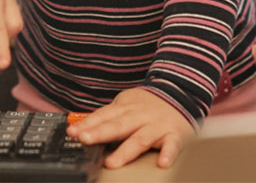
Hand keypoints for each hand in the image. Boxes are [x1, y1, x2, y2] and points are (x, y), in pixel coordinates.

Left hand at [67, 88, 194, 168]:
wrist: (182, 91)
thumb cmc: (148, 104)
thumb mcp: (125, 104)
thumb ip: (107, 117)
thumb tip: (80, 129)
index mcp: (126, 107)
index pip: (103, 115)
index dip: (87, 124)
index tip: (73, 132)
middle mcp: (140, 116)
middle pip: (118, 125)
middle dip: (101, 133)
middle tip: (85, 139)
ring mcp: (158, 125)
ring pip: (141, 138)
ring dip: (126, 150)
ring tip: (112, 162)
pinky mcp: (175, 134)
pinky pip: (172, 145)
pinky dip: (168, 153)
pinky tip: (162, 163)